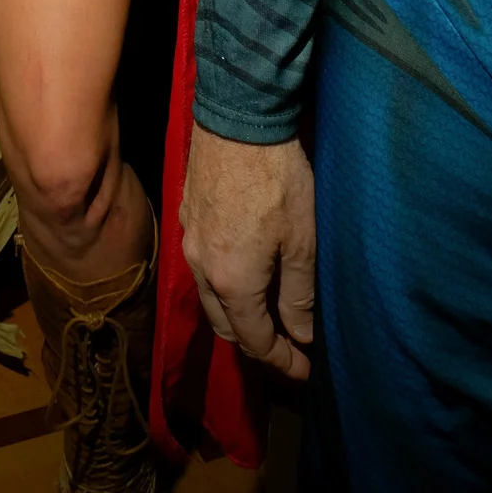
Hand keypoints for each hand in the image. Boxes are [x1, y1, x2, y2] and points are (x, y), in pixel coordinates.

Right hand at [180, 124, 314, 380]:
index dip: (281, 362)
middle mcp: (201, 270)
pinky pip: (202, 268)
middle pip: (225, 326)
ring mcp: (189, 242)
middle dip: (256, 343)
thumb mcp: (302, 242)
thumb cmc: (278, 182)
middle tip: (288, 344)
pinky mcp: (187, 217)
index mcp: (232, 282)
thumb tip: (301, 335)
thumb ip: (298, 295)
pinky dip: (224, 283)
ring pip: (210, 297)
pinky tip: (246, 269)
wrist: (238, 121)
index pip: (254, 341)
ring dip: (237, 313)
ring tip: (268, 310)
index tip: (305, 371)